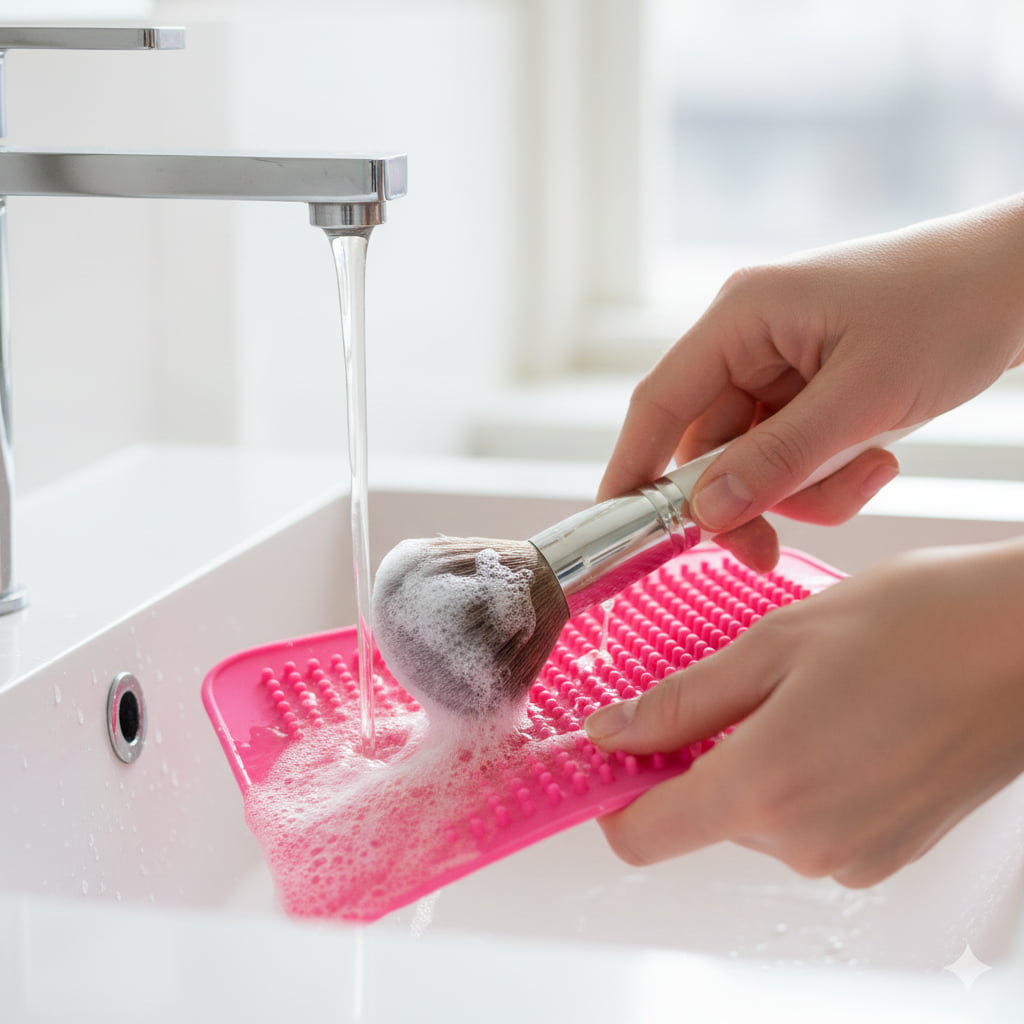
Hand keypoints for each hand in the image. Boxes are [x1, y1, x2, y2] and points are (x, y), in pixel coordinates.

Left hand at [584, 538, 1023, 887]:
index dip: (614, 796)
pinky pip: (809, 821)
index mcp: (767, 789)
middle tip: (739, 682)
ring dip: (755, 758)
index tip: (615, 749)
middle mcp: (807, 842)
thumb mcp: (775, 643)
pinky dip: (802, 774)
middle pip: (702, 816)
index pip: (644, 836)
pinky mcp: (888, 848)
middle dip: (698, 755)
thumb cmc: (919, 626)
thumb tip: (612, 732)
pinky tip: (839, 716)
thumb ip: (683, 701)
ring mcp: (854, 854)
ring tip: (803, 691)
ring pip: (756, 815)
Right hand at [598, 195, 1023, 570]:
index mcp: (742, 316)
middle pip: (705, 446)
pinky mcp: (807, 391)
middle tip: (767, 551)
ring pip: (751, 462)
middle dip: (744, 500)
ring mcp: (778, 367)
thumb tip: (705, 511)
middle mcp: (748, 340)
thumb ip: (779, 459)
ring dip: (801, 490)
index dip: (631, 468)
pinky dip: (825, 477)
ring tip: (869, 472)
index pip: (659, 401)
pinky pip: (789, 457)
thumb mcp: (865, 398)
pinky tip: (875, 459)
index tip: (618, 528)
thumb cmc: (951, 310)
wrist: (1023, 283)